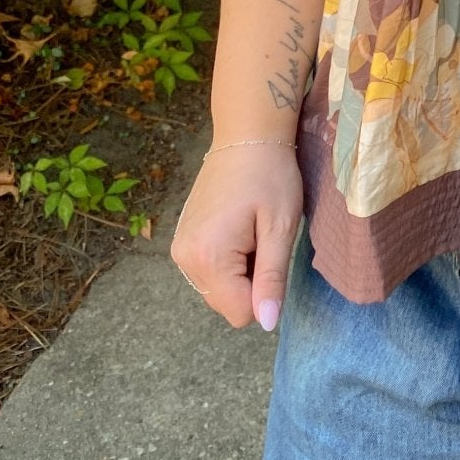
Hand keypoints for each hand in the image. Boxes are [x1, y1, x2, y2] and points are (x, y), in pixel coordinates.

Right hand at [170, 142, 302, 330]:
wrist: (246, 137)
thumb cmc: (271, 176)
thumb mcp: (280, 228)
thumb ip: (271, 279)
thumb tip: (267, 323)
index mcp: (208, 257)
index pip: (240, 313)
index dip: (264, 292)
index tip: (270, 252)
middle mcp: (184, 258)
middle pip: (226, 303)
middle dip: (250, 281)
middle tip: (261, 238)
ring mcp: (179, 249)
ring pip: (218, 288)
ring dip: (239, 271)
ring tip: (250, 231)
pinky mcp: (182, 240)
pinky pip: (208, 271)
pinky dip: (228, 260)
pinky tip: (238, 228)